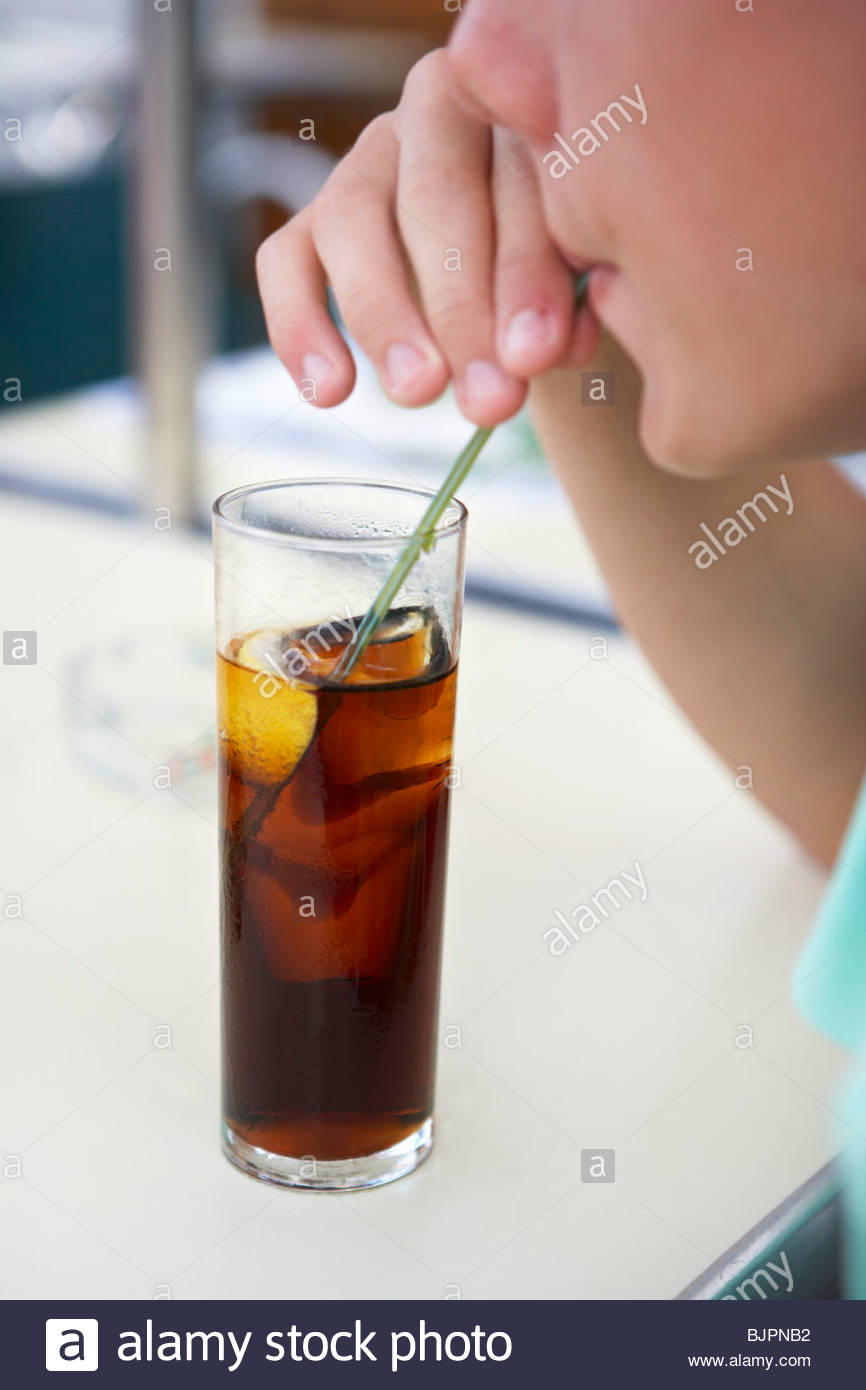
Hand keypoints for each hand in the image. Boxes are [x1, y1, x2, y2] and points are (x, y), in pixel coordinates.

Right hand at [255, 49, 598, 427]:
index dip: (527, 270)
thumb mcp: (581, 278)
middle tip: (488, 396)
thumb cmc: (557, 272)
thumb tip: (539, 350)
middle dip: (461, 307)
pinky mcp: (310, 221)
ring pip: (350, 222)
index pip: (518, 177)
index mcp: (516, 107)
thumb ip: (568, 300)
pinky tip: (331, 391)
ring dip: (384, 317)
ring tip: (419, 393)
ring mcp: (362, 163)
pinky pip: (282, 262)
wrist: (518, 282)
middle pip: (432, 196)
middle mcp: (431, 116)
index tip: (537, 355)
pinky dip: (298, 327)